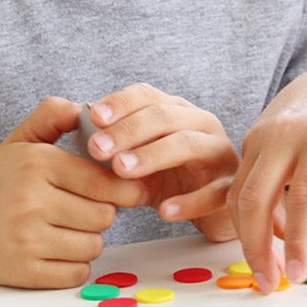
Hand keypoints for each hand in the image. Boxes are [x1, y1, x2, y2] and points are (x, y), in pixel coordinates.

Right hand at [0, 97, 147, 288]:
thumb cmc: (0, 181)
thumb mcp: (23, 139)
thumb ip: (54, 114)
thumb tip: (88, 107)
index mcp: (37, 164)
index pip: (103, 181)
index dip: (122, 188)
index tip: (128, 190)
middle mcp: (30, 201)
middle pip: (104, 216)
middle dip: (102, 214)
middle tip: (85, 209)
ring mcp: (24, 239)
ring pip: (93, 246)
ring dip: (89, 240)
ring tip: (70, 229)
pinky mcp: (20, 271)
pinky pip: (75, 273)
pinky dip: (75, 266)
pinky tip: (59, 251)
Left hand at [82, 83, 238, 241]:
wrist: (214, 209)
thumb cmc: (172, 178)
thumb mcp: (142, 159)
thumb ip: (116, 147)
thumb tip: (76, 132)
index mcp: (178, 111)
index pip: (148, 95)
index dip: (121, 103)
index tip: (94, 116)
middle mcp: (201, 124)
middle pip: (165, 116)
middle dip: (128, 130)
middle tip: (97, 148)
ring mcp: (219, 153)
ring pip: (189, 144)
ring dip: (153, 155)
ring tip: (122, 170)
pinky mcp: (230, 186)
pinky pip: (212, 192)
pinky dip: (188, 202)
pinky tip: (164, 210)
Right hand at [228, 61, 306, 293]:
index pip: (303, 199)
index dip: (298, 242)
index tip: (300, 275)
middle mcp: (285, 133)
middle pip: (256, 199)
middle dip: (256, 248)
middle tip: (270, 284)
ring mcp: (262, 132)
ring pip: (239, 193)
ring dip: (246, 237)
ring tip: (267, 269)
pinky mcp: (250, 136)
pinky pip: (241, 181)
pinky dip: (248, 214)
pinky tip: (269, 234)